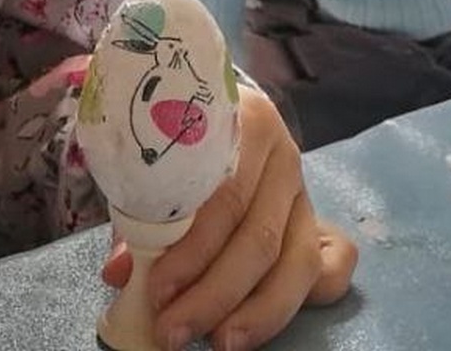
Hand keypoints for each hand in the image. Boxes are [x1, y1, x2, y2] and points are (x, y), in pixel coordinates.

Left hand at [100, 87, 357, 349]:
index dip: (192, 251)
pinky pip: (330, 270)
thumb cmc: (177, 148)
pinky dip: (301, 301)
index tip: (156, 291)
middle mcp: (285, 158)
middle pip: (260, 237)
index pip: (225, 197)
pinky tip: (259, 327)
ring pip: (297, 263)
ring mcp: (305, 195)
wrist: (212, 121)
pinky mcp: (317, 228)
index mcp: (247, 125)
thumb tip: (120, 272)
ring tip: (216, 342)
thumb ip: (139, 215)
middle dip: (215, 294)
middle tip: (173, 330)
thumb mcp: (154, 168)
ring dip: (256, 313)